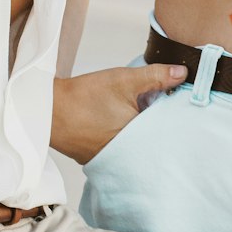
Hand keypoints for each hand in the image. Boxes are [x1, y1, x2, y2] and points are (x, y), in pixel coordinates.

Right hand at [51, 63, 187, 165]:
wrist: (49, 111)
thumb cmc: (84, 97)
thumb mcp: (124, 80)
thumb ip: (156, 76)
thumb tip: (182, 72)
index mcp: (139, 137)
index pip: (168, 128)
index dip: (173, 113)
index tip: (175, 99)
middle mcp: (129, 154)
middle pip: (154, 138)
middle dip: (158, 122)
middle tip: (156, 103)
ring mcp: (114, 159)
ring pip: (138, 143)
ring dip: (140, 129)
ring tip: (136, 111)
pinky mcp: (101, 158)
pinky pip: (122, 148)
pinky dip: (124, 135)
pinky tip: (119, 120)